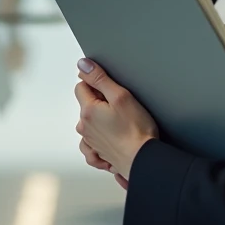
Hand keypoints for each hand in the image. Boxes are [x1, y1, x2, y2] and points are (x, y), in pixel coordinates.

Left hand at [74, 59, 158, 180]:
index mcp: (88, 111)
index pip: (81, 86)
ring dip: (100, 120)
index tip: (112, 90)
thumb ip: (99, 78)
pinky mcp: (97, 154)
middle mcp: (85, 127)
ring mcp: (90, 142)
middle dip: (100, 101)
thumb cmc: (136, 130)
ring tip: (121, 123)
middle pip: (86, 104)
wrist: (142, 160)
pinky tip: (112, 138)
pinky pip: (91, 144)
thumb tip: (83, 64)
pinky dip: (98, 141)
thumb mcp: (120, 96)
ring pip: (90, 123)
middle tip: (121, 107)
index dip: (96, 84)